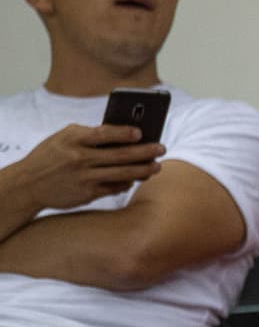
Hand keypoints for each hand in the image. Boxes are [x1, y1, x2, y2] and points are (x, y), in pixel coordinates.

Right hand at [11, 123, 163, 210]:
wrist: (28, 184)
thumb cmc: (51, 156)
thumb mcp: (63, 138)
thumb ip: (88, 135)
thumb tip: (122, 134)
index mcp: (73, 140)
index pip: (103, 134)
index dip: (123, 133)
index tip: (141, 132)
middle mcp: (79, 159)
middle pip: (119, 155)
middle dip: (144, 152)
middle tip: (162, 149)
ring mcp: (84, 178)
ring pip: (121, 174)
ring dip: (143, 170)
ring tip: (157, 167)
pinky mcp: (87, 194)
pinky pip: (114, 188)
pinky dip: (127, 183)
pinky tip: (136, 179)